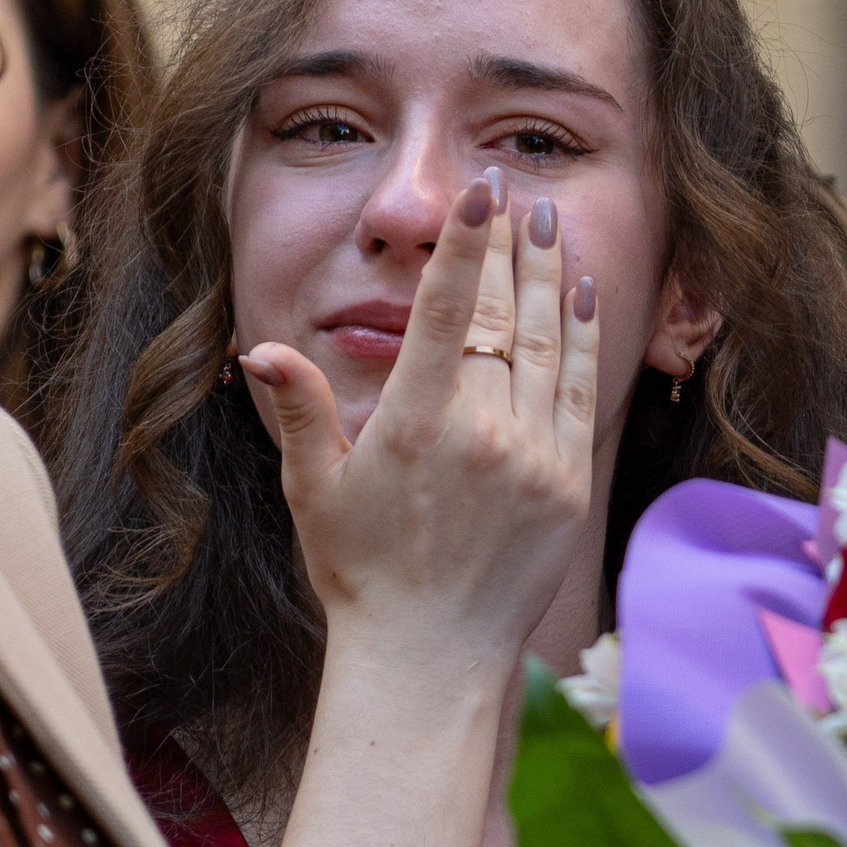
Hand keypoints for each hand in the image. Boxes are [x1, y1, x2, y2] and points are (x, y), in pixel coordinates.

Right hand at [242, 174, 600, 677]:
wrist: (431, 655)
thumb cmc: (362, 573)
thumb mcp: (314, 489)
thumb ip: (301, 410)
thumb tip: (263, 349)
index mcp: (418, 423)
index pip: (449, 310)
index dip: (467, 244)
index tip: (480, 192)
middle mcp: (483, 432)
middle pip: (503, 316)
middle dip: (509, 247)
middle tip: (514, 191)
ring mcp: (534, 458)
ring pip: (547, 345)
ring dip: (550, 277)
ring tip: (549, 221)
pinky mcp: (569, 484)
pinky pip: (582, 392)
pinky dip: (584, 338)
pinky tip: (583, 295)